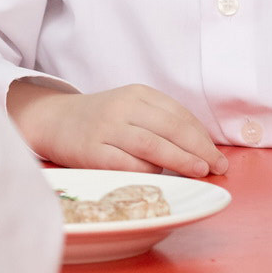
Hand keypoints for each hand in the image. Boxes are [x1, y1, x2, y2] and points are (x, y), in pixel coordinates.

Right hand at [7, 81, 228, 176]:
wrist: (54, 120)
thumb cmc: (101, 120)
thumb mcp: (131, 109)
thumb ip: (161, 122)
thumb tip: (200, 151)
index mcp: (138, 94)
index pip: (179, 115)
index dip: (202, 137)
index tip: (217, 155)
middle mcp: (123, 107)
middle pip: (171, 128)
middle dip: (199, 149)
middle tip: (217, 166)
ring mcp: (106, 128)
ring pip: (152, 144)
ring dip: (181, 159)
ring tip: (200, 171)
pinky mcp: (92, 151)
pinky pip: (126, 163)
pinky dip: (147, 171)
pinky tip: (161, 178)